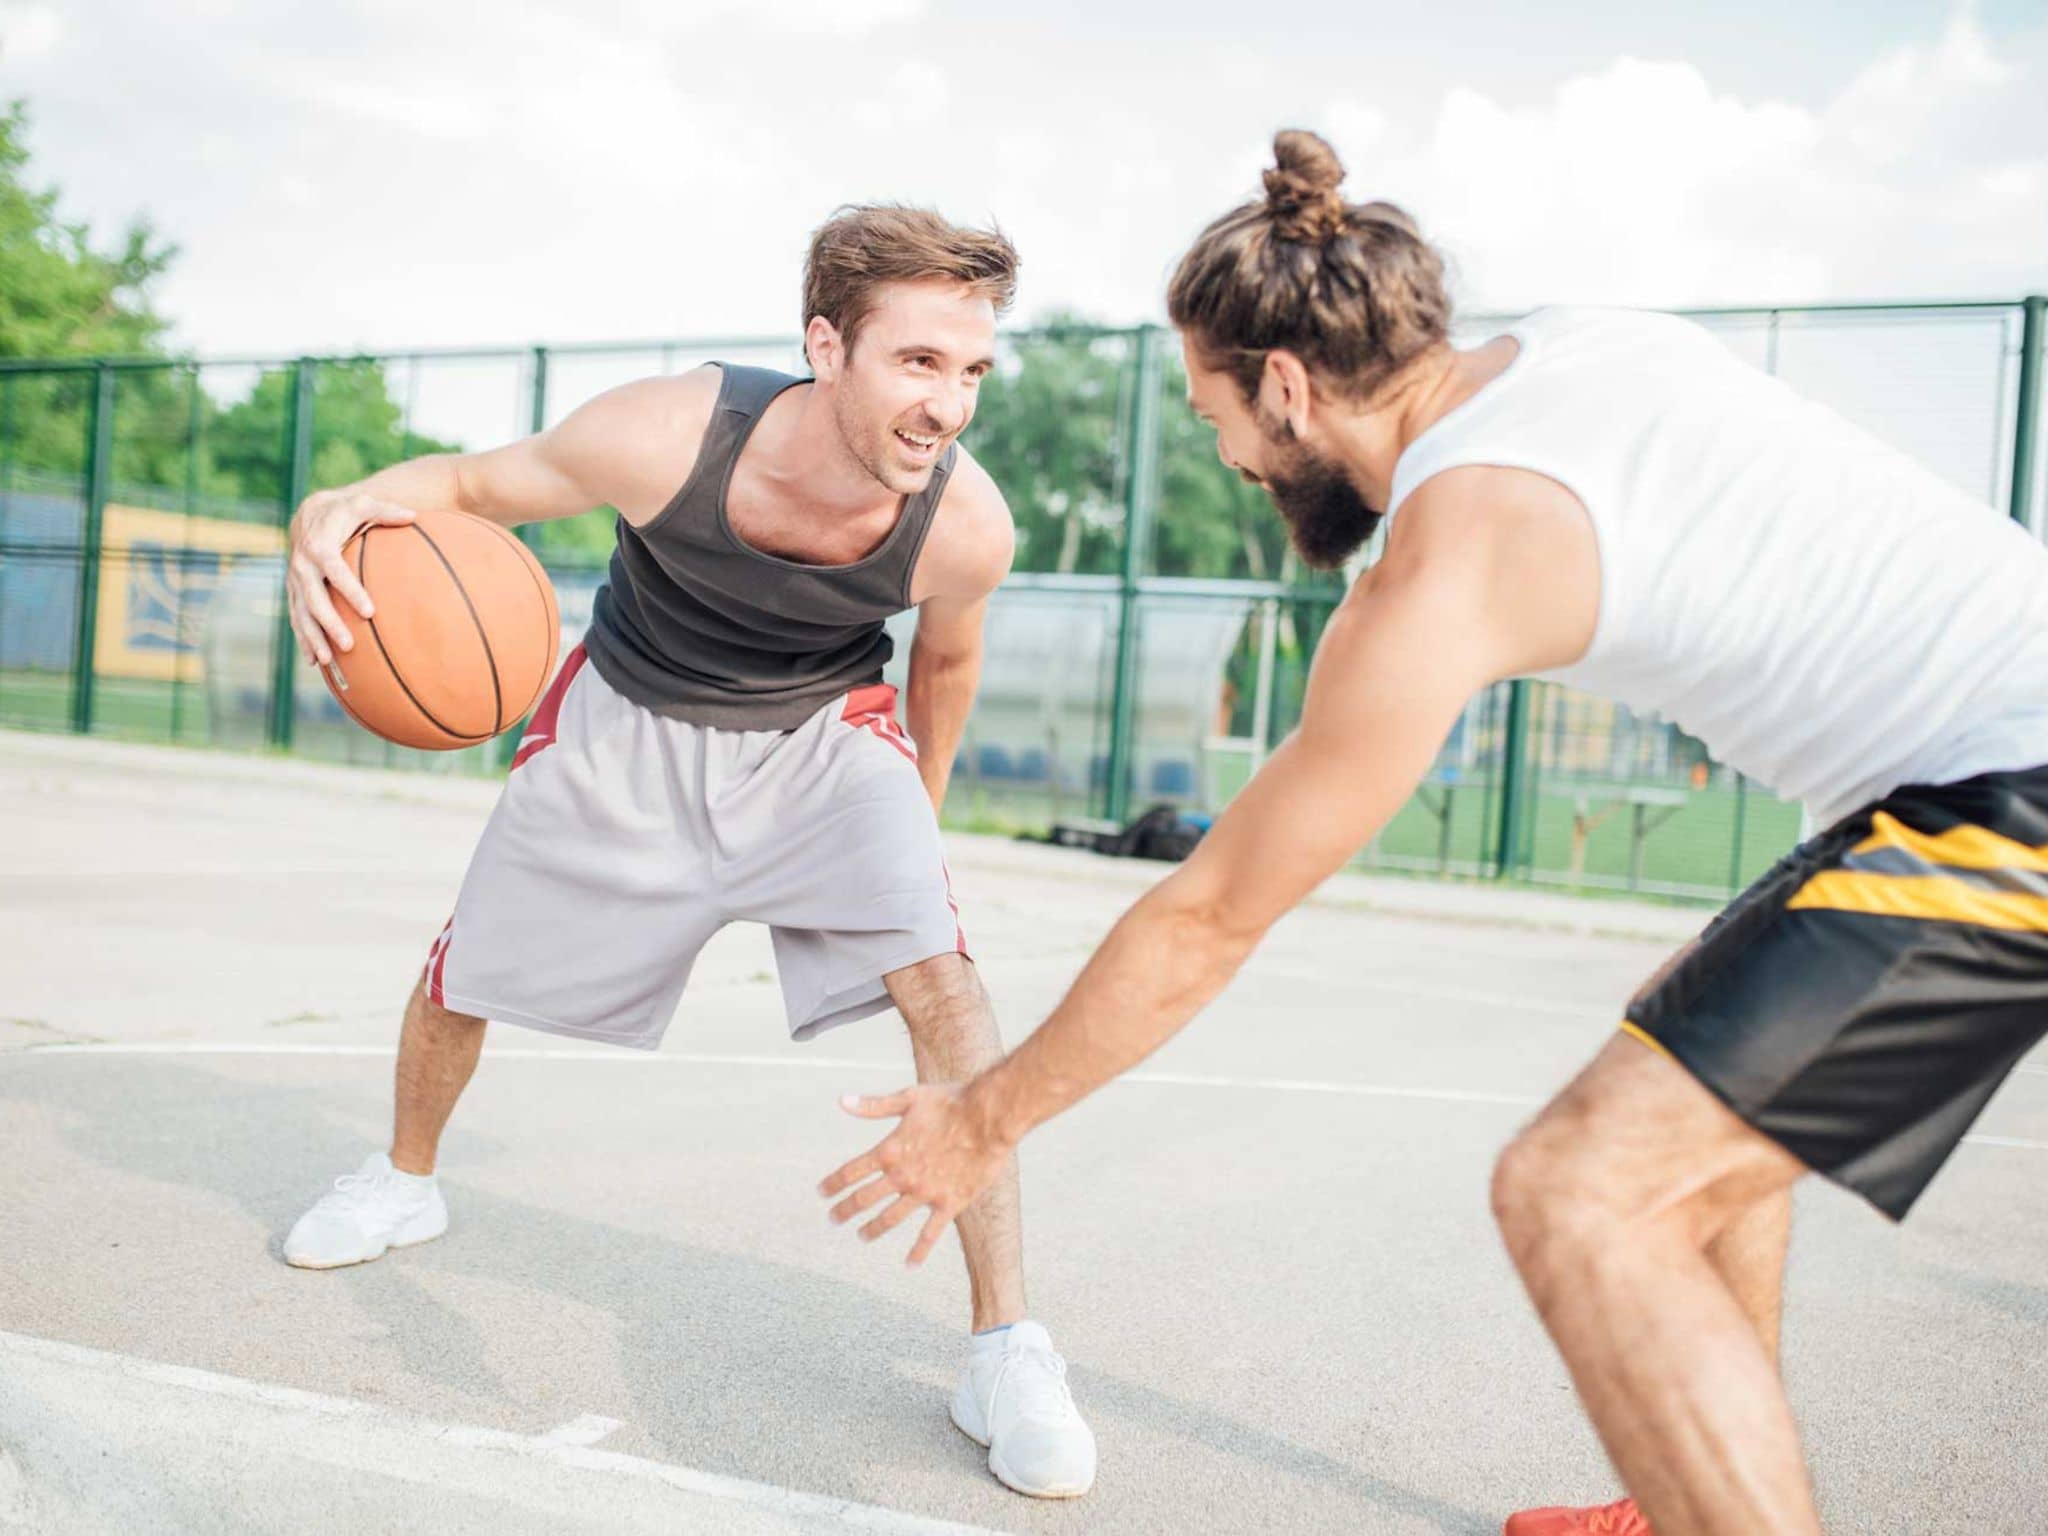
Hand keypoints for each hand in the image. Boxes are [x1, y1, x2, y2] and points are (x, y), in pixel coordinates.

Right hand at [285, 489, 415, 666]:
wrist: (310, 513)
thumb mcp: (364, 503)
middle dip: (330, 623)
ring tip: (327, 661)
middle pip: (314, 598)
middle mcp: (302, 565)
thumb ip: (386, 510)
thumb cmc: (344, 510)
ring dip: (313, 637)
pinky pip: (296, 617)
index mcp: (319, 545)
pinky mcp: (293, 591)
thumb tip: (414, 516)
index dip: (349, 590)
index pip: (334, 571)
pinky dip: (303, 639)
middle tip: (349, 645)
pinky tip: (315, 662)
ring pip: (301, 613)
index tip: (369, 611)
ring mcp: (295, 580)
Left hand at [819, 1083, 1013, 1266]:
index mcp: (890, 1150)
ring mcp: (925, 1193)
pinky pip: (930, 1234)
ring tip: (861, 1236)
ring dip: (873, 1229)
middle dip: (845, 1210)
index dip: (833, 1183)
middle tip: (833, 1219)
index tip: (821, 1192)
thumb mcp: (909, 1097)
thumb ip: (874, 1105)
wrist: (989, 1117)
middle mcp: (903, 1176)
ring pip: (891, 1219)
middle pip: (864, 1199)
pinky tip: (909, 1265)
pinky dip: (919, 1251)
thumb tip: (841, 1101)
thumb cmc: (951, 1101)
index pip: (851, 1172)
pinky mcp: (949, 1204)